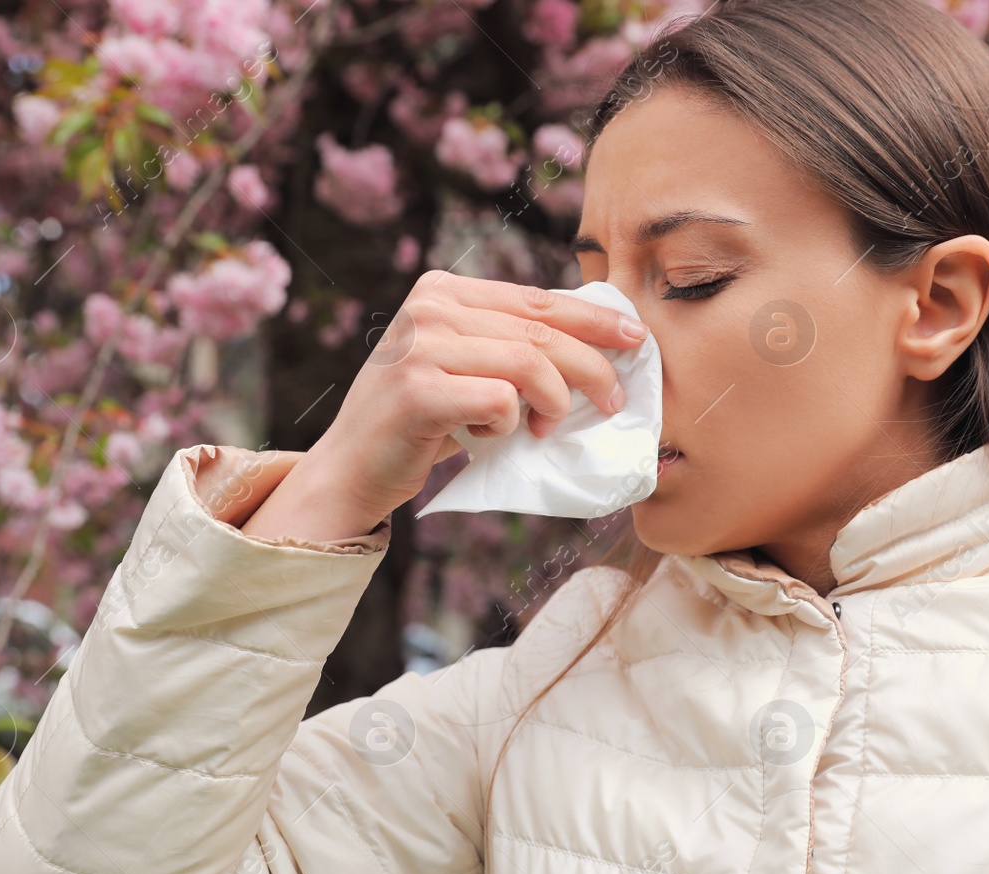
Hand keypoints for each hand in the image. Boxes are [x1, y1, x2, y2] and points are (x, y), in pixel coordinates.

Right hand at [303, 270, 647, 524]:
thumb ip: (507, 343)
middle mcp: (429, 307)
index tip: (636, 337)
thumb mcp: (462, 365)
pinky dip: (509, 425)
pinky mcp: (419, 391)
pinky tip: (487, 436)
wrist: (352, 468)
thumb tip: (596, 343)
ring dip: (554, 403)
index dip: (593, 318)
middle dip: (591, 367)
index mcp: (443, 289)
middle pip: (540, 331)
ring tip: (546, 428)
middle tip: (614, 401)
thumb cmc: (420, 422)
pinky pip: (501, 401)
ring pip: (529, 363)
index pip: (537, 298)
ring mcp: (420, 346)